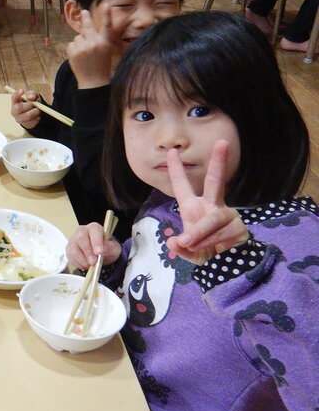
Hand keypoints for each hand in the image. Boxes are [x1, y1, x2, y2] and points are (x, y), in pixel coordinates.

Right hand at [10, 89, 41, 129]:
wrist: (35, 114)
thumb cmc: (32, 102)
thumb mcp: (33, 96)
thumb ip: (32, 94)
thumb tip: (31, 97)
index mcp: (15, 102)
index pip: (13, 97)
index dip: (16, 94)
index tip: (22, 90)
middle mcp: (14, 111)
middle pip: (19, 108)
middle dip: (30, 105)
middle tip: (36, 104)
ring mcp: (19, 119)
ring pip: (29, 115)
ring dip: (36, 111)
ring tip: (38, 109)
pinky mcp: (26, 124)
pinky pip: (33, 121)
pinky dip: (38, 117)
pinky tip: (37, 115)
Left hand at [66, 9, 115, 87]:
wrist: (93, 81)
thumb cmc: (101, 65)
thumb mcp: (105, 51)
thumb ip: (98, 40)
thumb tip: (86, 30)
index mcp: (105, 43)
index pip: (107, 26)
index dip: (107, 15)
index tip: (107, 4)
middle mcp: (95, 42)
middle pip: (88, 26)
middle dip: (86, 18)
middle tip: (84, 11)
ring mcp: (83, 47)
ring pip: (78, 37)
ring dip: (79, 43)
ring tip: (84, 54)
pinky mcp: (74, 51)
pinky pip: (71, 44)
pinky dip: (73, 49)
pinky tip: (78, 57)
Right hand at [67, 222, 122, 269]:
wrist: (101, 255)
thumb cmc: (107, 248)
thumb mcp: (114, 248)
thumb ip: (110, 247)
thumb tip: (103, 249)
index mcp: (94, 228)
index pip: (94, 230)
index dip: (96, 241)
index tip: (99, 252)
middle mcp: (82, 231)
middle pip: (80, 238)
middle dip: (87, 252)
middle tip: (94, 262)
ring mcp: (73, 240)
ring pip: (73, 249)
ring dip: (82, 260)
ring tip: (90, 265)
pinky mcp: (69, 249)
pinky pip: (70, 257)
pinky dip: (78, 264)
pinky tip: (85, 265)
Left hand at [165, 141, 248, 263]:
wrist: (226, 268)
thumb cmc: (205, 253)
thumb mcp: (187, 253)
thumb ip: (179, 248)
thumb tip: (176, 242)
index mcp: (193, 208)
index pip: (183, 186)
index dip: (177, 170)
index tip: (171, 151)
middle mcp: (211, 206)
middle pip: (216, 181)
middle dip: (219, 162)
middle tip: (222, 142)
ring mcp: (228, 215)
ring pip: (213, 219)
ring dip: (200, 233)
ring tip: (191, 244)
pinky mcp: (240, 227)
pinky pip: (223, 232)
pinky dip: (213, 242)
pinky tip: (215, 250)